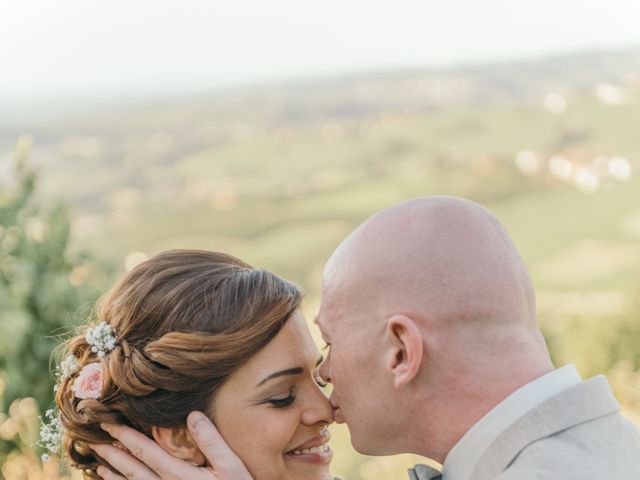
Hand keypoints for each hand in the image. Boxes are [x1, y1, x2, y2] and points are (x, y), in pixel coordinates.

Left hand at [91, 411, 252, 479]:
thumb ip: (211, 441)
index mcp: (179, 475)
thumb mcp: (231, 466)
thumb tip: (192, 415)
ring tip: (99, 467)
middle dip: (112, 454)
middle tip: (93, 441)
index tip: (108, 424)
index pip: (144, 451)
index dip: (125, 436)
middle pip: (132, 470)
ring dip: (114, 477)